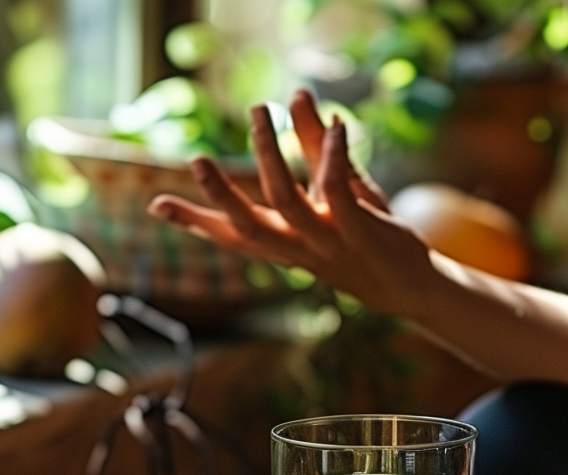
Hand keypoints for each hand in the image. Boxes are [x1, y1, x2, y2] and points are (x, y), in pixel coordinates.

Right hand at [147, 90, 435, 316]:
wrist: (411, 284)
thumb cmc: (367, 238)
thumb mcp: (336, 192)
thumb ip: (315, 147)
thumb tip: (296, 96)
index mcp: (285, 245)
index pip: (234, 236)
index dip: (195, 222)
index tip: (156, 205)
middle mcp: (299, 248)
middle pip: (248, 225)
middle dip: (220, 194)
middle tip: (195, 160)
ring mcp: (328, 243)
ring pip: (286, 202)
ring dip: (269, 156)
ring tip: (259, 112)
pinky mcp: (359, 232)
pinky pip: (338, 192)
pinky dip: (333, 155)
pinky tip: (335, 124)